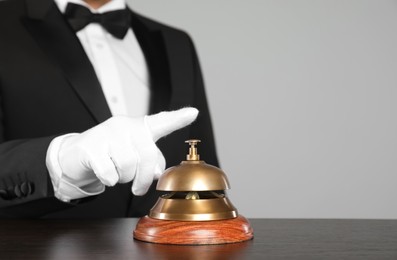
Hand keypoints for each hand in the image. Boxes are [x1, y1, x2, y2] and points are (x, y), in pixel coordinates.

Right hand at [58, 107, 197, 194]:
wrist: (75, 156)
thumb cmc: (110, 155)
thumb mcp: (133, 156)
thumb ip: (150, 161)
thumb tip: (157, 172)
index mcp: (139, 128)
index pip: (161, 122)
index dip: (178, 119)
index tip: (193, 113)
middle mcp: (125, 125)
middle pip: (147, 155)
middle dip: (144, 178)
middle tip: (138, 188)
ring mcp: (107, 133)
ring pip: (128, 165)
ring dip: (124, 179)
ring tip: (117, 174)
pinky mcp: (91, 145)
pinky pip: (109, 172)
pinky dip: (109, 180)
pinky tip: (105, 174)